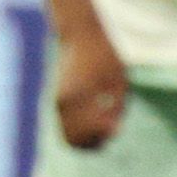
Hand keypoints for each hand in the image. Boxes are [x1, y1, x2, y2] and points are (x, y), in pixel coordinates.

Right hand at [50, 23, 127, 150]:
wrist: (80, 35)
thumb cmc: (104, 55)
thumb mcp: (119, 81)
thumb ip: (117, 108)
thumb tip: (113, 132)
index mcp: (77, 95)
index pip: (91, 129)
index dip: (107, 131)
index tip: (116, 119)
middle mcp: (62, 103)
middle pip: (76, 141)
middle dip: (96, 141)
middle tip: (111, 125)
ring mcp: (57, 104)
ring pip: (70, 139)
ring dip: (89, 139)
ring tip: (106, 123)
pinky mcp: (58, 104)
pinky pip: (67, 130)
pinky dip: (82, 133)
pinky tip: (98, 119)